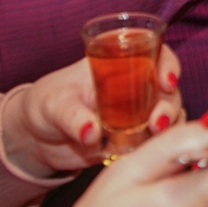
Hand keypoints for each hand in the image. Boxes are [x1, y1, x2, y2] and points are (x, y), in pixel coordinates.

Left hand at [1, 47, 184, 173]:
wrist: (37, 140)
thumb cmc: (46, 105)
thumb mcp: (54, 106)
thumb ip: (73, 118)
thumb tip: (91, 132)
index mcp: (120, 65)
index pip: (156, 54)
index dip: (168, 64)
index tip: (166, 82)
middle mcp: (136, 86)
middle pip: (168, 89)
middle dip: (170, 104)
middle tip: (157, 122)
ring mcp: (138, 113)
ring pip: (168, 116)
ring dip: (168, 127)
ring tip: (152, 138)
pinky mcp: (135, 139)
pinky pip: (157, 141)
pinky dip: (158, 147)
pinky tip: (144, 152)